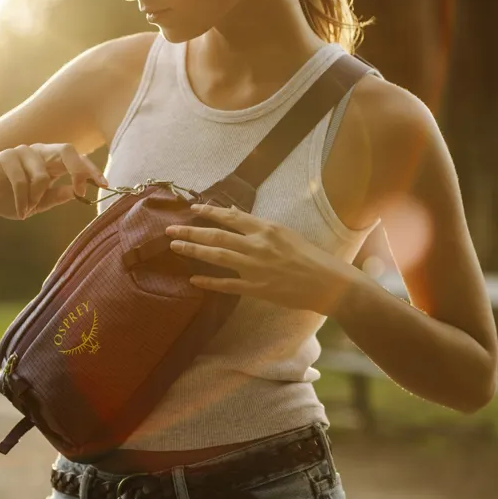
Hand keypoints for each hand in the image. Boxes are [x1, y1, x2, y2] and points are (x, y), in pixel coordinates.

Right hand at [0, 143, 107, 220]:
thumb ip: (57, 196)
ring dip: (38, 197)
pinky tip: (21, 211)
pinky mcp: (4, 157)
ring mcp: (20, 152)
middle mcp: (37, 153)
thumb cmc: (8, 200)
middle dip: (79, 169)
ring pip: (42, 174)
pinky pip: (21, 180)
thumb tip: (78, 191)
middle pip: (66, 150)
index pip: (75, 159)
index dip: (91, 170)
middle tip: (82, 191)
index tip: (105, 184)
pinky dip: (24, 199)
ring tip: (29, 210)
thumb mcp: (38, 203)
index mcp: (48, 162)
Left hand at [165, 202, 355, 311]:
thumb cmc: (309, 256)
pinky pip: (228, 285)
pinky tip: (194, 279)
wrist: (328, 283)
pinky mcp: (257, 289)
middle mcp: (258, 245)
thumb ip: (257, 225)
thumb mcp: (284, 233)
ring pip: (217, 257)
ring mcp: (256, 268)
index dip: (209, 213)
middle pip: (217, 236)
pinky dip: (209, 282)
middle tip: (170, 230)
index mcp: (267, 229)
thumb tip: (231, 214)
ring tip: (175, 247)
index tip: (192, 209)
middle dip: (191, 232)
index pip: (231, 217)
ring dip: (193, 251)